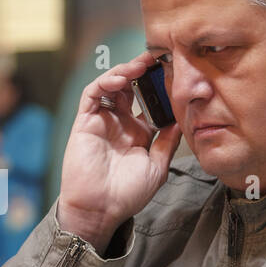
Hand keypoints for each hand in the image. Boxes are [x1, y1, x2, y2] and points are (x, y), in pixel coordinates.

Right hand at [57, 51, 182, 249]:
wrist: (101, 209)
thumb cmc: (127, 194)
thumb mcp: (157, 167)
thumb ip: (168, 142)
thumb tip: (181, 120)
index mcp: (137, 133)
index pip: (148, 101)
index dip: (159, 86)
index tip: (175, 73)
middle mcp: (119, 123)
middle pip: (130, 87)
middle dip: (143, 71)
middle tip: (159, 57)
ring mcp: (101, 121)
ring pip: (111, 85)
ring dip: (124, 71)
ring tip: (141, 64)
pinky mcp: (84, 121)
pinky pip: (92, 94)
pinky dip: (105, 81)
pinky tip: (120, 78)